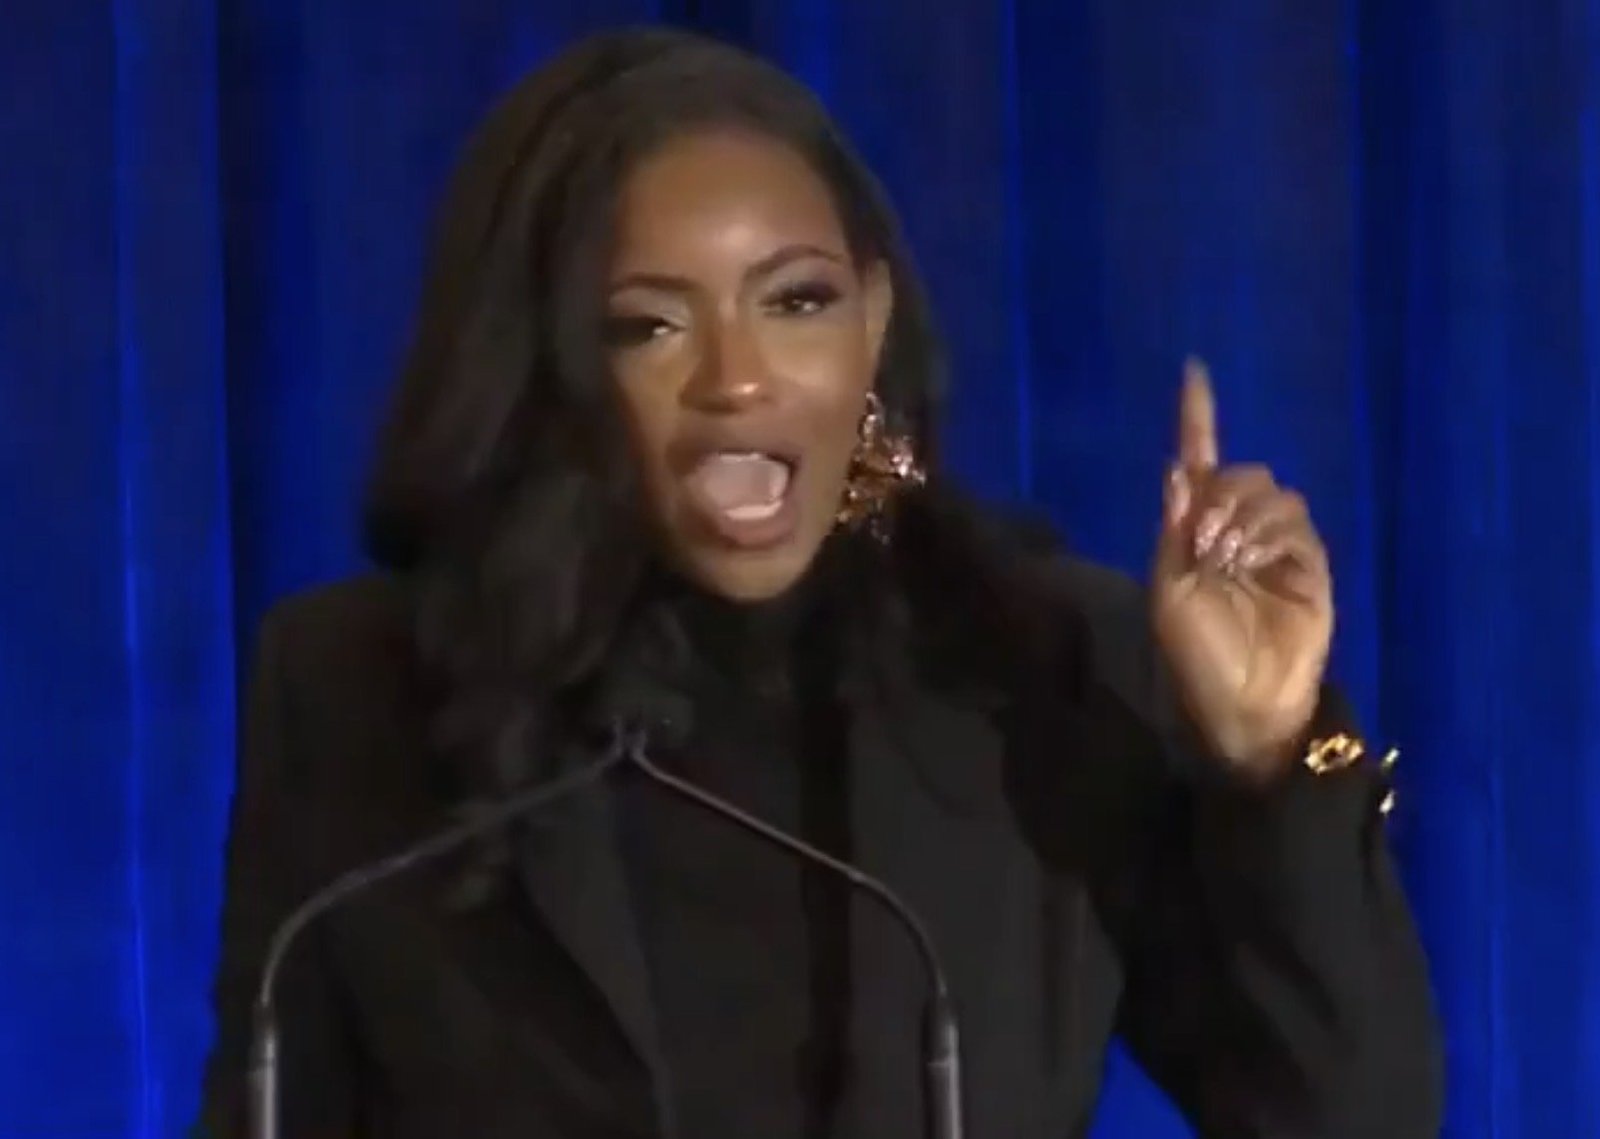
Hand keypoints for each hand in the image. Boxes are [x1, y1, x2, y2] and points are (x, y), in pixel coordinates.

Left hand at [1150, 359, 1333, 780]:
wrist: (1248, 700)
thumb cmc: (1199, 656)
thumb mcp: (1171, 595)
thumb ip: (1175, 533)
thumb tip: (1178, 470)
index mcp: (1194, 533)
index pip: (1198, 461)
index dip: (1198, 417)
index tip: (1195, 370)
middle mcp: (1236, 529)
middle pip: (1237, 472)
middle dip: (1220, 495)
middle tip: (1207, 543)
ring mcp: (1276, 544)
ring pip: (1269, 491)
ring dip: (1244, 517)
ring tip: (1230, 561)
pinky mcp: (1309, 561)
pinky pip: (1294, 520)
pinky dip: (1271, 533)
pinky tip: (1257, 564)